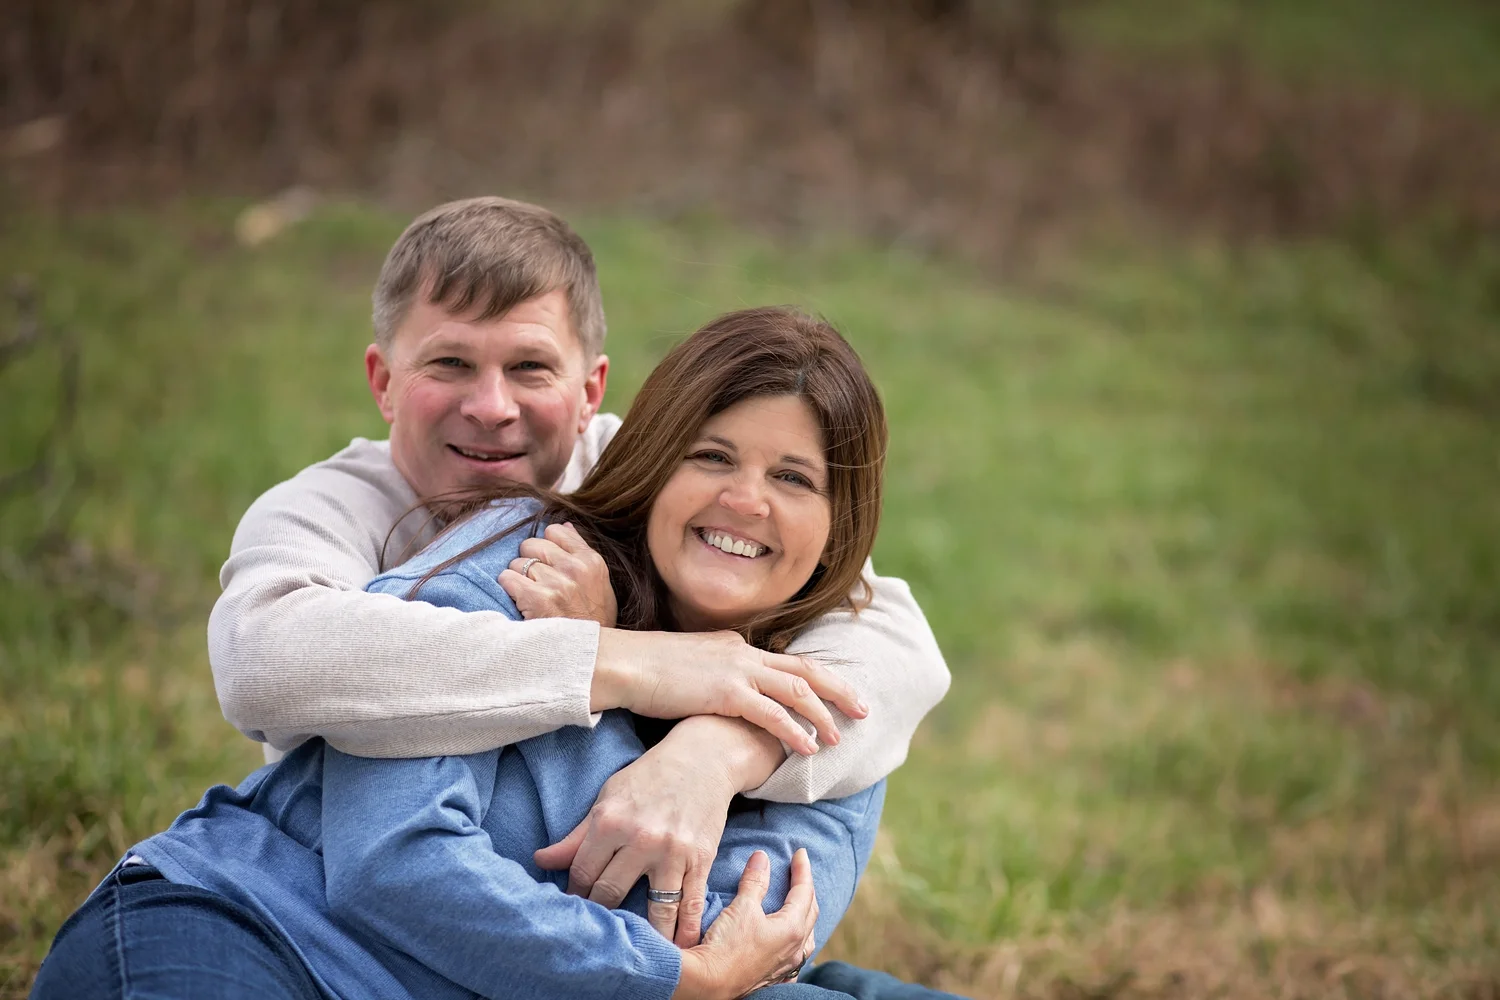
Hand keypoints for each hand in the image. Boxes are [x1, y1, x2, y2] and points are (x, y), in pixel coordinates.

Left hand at [498, 522, 617, 626]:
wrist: (589, 654)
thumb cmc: (594, 620)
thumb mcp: (600, 584)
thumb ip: (582, 553)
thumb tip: (565, 527)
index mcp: (590, 561)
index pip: (555, 531)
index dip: (547, 546)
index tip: (547, 561)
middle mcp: (573, 568)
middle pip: (532, 544)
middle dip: (530, 560)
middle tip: (535, 579)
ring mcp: (555, 583)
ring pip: (517, 562)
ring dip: (519, 577)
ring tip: (530, 594)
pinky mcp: (536, 598)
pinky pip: (507, 578)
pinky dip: (508, 587)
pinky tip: (519, 599)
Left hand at [533, 716, 783, 946]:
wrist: (703, 758)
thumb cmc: (649, 777)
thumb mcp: (608, 799)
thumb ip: (576, 835)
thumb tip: (540, 860)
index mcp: (610, 821)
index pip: (582, 873)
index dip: (574, 895)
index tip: (574, 908)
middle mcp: (640, 838)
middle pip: (610, 893)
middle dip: (602, 914)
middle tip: (598, 931)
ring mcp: (673, 851)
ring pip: (654, 908)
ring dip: (645, 935)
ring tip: (636, 951)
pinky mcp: (700, 859)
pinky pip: (691, 903)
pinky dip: (686, 929)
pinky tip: (680, 946)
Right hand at [592, 629, 868, 754]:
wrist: (622, 664)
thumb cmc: (646, 671)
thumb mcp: (688, 667)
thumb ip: (712, 677)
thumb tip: (724, 696)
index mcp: (735, 646)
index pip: (785, 661)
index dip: (816, 678)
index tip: (837, 692)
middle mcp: (742, 652)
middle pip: (805, 668)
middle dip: (838, 689)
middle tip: (864, 709)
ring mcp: (736, 670)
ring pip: (796, 689)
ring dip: (822, 714)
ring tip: (839, 738)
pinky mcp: (726, 691)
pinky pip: (772, 713)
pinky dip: (795, 730)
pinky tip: (809, 748)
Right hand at [673, 849, 817, 999]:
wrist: (708, 984)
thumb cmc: (725, 946)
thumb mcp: (741, 907)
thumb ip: (755, 881)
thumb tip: (762, 857)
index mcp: (792, 928)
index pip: (804, 891)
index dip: (803, 870)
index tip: (800, 853)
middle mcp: (795, 949)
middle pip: (810, 912)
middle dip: (807, 889)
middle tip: (800, 873)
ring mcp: (786, 967)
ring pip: (807, 938)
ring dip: (805, 917)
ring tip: (799, 906)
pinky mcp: (774, 978)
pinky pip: (795, 959)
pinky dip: (796, 944)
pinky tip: (789, 945)